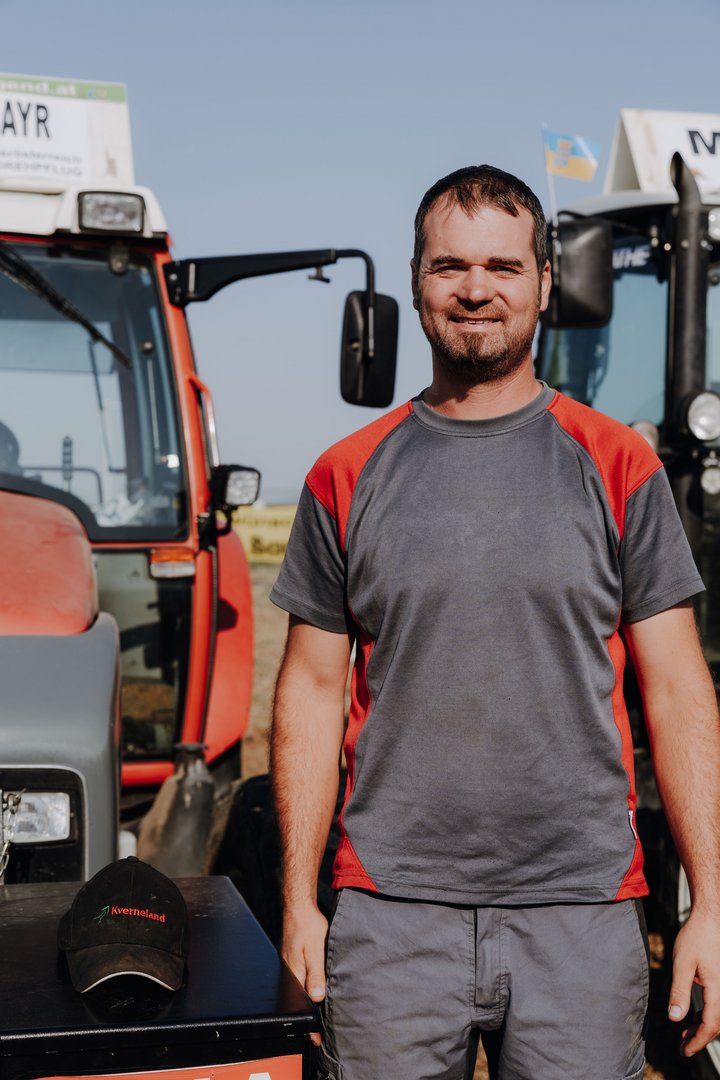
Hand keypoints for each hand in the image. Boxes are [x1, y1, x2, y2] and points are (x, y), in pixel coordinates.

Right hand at [281, 901, 328, 1046]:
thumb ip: (316, 973)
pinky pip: (300, 980)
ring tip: (319, 1018)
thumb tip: (316, 997)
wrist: (298, 907)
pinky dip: (308, 990)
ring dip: (308, 1004)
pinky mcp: (294, 961)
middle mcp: (290, 972)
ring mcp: (291, 966)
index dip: (308, 1023)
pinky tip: (314, 993)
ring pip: (299, 991)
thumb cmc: (307, 925)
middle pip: (299, 1001)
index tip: (316, 1038)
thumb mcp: (315, 949)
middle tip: (319, 1034)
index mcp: (294, 973)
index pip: (299, 1006)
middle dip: (308, 1017)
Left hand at [669, 909, 719, 1056]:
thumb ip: (679, 991)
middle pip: (717, 1024)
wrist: (709, 919)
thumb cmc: (696, 937)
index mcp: (718, 989)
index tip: (684, 1051)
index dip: (698, 1041)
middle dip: (700, 1037)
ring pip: (718, 1015)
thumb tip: (675, 1018)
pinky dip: (707, 1014)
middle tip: (682, 1047)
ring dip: (703, 1026)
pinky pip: (718, 1005)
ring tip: (684, 1034)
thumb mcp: (682, 963)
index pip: (711, 1025)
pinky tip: (693, 1017)